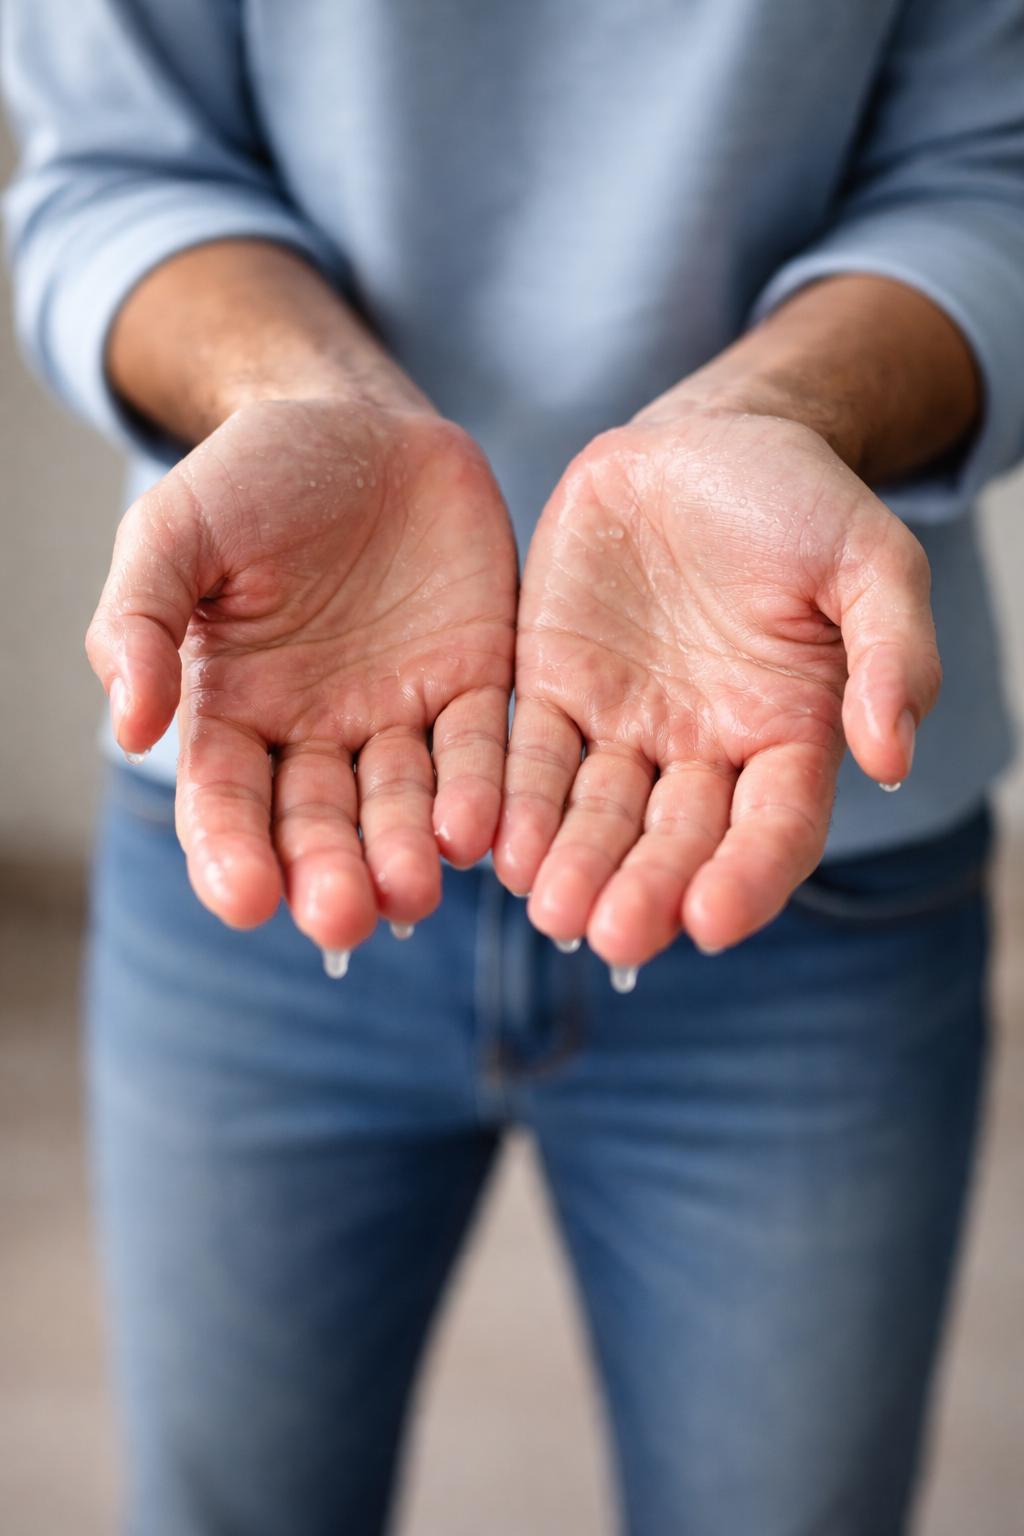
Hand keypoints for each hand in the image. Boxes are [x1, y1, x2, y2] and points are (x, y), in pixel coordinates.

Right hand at [86, 399, 517, 952]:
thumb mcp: (176, 530)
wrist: (362, 423)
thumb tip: (130, 724)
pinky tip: (480, 831)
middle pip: (319, 823)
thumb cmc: (255, 477)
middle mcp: (317, 733)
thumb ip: (142, 618)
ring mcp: (399, 715)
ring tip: (415, 890)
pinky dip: (481, 792)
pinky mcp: (474, 686)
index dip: (230, 852)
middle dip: (329, 874)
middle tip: (343, 919)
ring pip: (403, 804)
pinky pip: (481, 750)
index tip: (244, 897)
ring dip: (407, 852)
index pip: (225, 801)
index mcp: (233, 711)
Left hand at [494, 408, 939, 965]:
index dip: (747, 878)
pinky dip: (511, 799)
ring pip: (596, 812)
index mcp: (789, 734)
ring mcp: (622, 725)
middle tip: (612, 936)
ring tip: (549, 910)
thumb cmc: (800, 499)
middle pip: (674, 839)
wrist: (703, 440)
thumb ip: (893, 650)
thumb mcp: (870, 559)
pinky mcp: (552, 687)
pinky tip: (492, 843)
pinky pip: (527, 752)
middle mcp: (702, 750)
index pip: (774, 829)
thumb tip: (892, 754)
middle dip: (644, 889)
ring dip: (572, 864)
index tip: (710, 922)